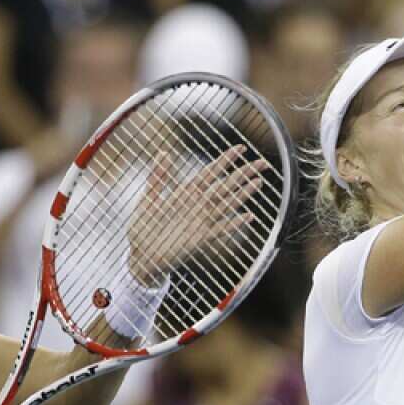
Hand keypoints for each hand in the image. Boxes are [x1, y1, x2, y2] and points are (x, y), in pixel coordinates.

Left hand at [127, 145, 268, 286]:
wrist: (141, 256)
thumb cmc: (143, 228)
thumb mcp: (148, 199)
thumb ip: (158, 177)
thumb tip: (164, 152)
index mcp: (187, 193)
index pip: (210, 172)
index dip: (226, 160)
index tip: (241, 148)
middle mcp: (198, 205)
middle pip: (225, 185)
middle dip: (243, 174)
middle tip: (262, 163)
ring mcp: (201, 222)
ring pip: (226, 204)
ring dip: (242, 194)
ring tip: (258, 182)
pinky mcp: (201, 239)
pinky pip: (221, 229)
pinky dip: (234, 223)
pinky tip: (249, 216)